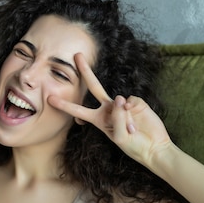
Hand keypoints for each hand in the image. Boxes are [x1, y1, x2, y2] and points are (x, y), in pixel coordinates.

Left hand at [48, 53, 172, 166]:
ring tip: (132, 131)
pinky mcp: (135, 101)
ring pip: (117, 102)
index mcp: (98, 119)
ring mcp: (122, 104)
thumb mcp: (120, 138)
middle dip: (85, 71)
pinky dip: (133, 113)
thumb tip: (119, 98)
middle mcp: (108, 109)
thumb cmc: (134, 146)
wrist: (154, 146)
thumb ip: (117, 119)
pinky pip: (130, 102)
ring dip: (124, 118)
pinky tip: (138, 122)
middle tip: (76, 55)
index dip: (65, 105)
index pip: (78, 110)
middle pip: (94, 86)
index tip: (49, 99)